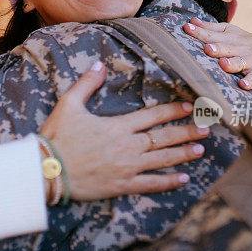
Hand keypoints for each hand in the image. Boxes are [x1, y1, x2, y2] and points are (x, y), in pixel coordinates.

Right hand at [39, 61, 209, 201]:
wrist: (46, 170)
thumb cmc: (57, 137)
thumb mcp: (69, 104)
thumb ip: (87, 84)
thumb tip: (99, 64)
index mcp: (117, 126)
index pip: (152, 116)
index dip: (172, 110)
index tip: (188, 106)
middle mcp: (127, 146)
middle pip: (163, 137)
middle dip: (186, 131)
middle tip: (205, 128)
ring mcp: (127, 168)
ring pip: (162, 160)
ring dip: (183, 154)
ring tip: (200, 150)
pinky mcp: (121, 185)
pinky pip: (150, 184)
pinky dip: (168, 182)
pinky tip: (183, 179)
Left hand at [183, 17, 251, 89]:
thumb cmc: (245, 42)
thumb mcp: (230, 32)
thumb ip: (210, 28)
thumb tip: (191, 21)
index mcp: (230, 38)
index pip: (213, 35)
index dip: (200, 32)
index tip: (187, 28)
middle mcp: (240, 48)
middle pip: (226, 48)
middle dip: (216, 48)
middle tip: (206, 48)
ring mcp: (251, 60)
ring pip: (240, 62)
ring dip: (231, 64)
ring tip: (223, 64)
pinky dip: (250, 81)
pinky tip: (243, 84)